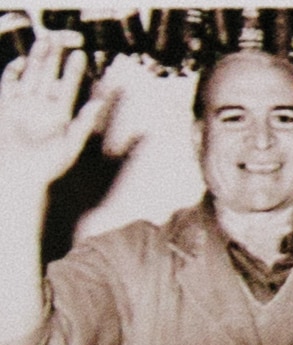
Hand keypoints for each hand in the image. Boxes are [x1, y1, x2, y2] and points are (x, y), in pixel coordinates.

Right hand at [0, 31, 110, 187]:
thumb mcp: (70, 144)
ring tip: (44, 40)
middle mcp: (42, 108)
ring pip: (30, 75)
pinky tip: (20, 61)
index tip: (81, 54)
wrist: (17, 175)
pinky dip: (12, 72)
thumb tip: (100, 105)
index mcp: (60, 116)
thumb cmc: (46, 166)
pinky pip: (8, 84)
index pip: (68, 88)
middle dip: (54, 58)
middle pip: (49, 76)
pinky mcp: (5, 107)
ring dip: (36, 58)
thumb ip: (84, 123)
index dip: (74, 71)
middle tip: (60, 38)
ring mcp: (23, 106)